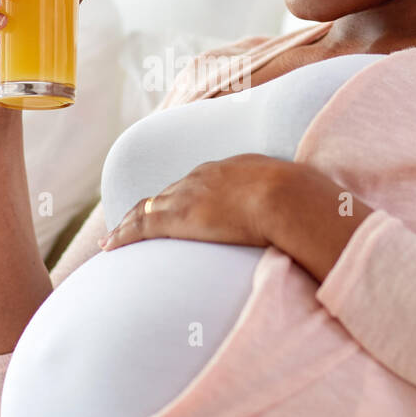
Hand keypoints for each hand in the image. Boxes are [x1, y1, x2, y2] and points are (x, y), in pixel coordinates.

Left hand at [98, 154, 288, 250]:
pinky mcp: (176, 218)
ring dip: (129, 222)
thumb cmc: (302, 201)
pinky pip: (139, 226)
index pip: (198, 184)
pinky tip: (109, 245)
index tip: (175, 206)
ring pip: (147, 208)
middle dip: (151, 207)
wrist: (287, 197)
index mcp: (231, 170)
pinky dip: (121, 235)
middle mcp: (203, 178)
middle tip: (134, 220)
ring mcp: (187, 196)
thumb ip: (291, 206)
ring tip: (114, 236)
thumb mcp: (297, 197)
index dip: (182, 197)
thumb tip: (307, 219)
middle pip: (168, 193)